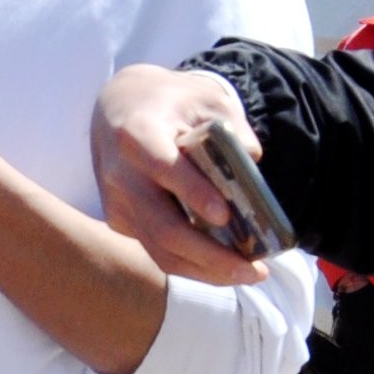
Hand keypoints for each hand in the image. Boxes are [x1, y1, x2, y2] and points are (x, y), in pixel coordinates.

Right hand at [92, 62, 271, 285]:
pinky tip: (224, 265)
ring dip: (206, 270)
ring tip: (248, 274)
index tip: (225, 215)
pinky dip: (193, 264)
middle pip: (164, 226)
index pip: (162, 167)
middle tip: (256, 270)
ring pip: (160, 250)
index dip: (192, 192)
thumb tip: (252, 160)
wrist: (119, 106)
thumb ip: (232, 127)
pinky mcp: (120, 221)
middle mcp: (119, 173)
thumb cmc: (170, 102)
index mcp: (136, 133)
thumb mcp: (206, 99)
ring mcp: (117, 202)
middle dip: (212, 255)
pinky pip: (157, 251)